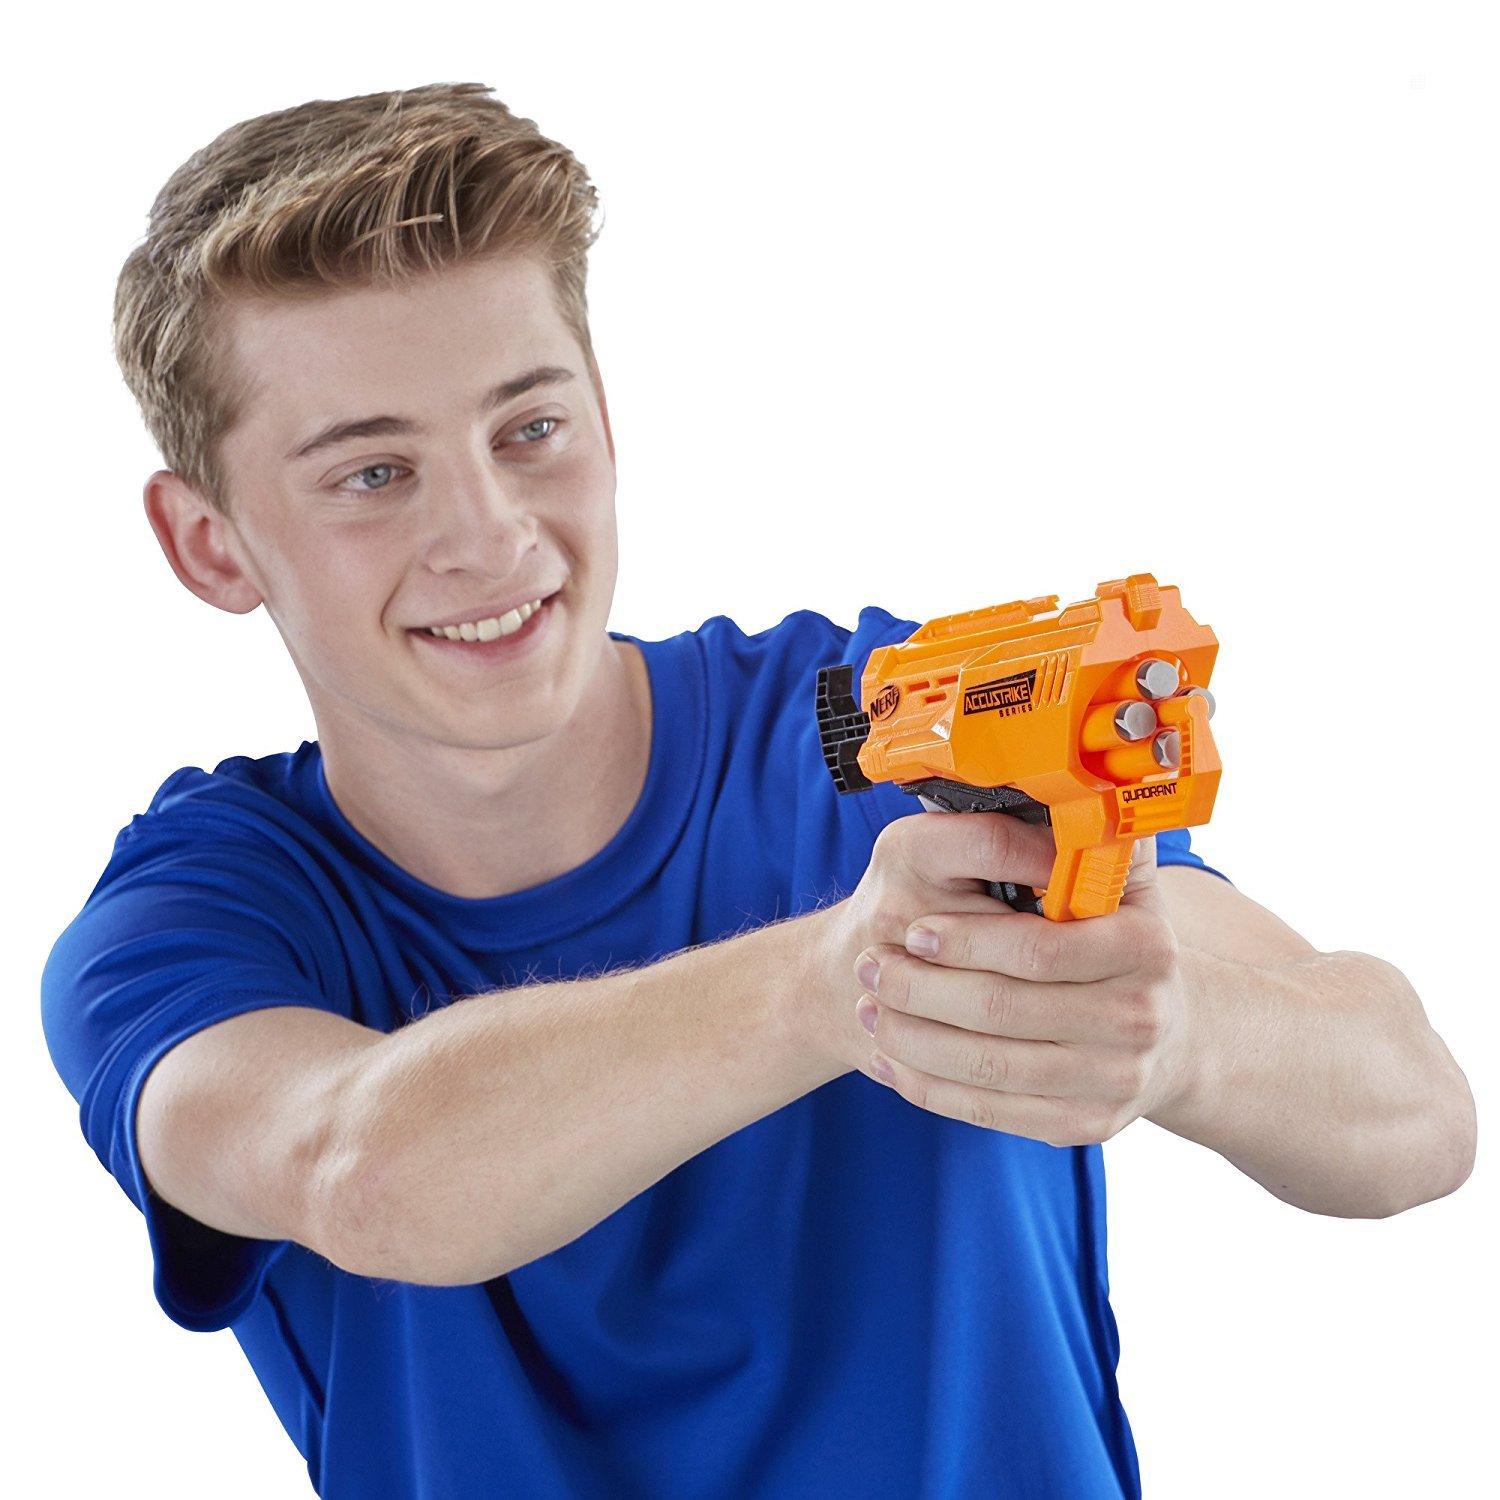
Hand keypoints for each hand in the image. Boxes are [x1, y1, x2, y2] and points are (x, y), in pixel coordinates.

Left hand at [835, 817, 1192, 1144]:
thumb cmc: (1106, 936)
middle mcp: (1139, 1017)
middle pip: (1002, 1011)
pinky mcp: (1087, 1125)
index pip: (1038, 949)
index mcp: (1143, 945)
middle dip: (919, 990)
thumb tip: (1054, 794)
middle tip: (870, 968)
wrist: (1159, 1028)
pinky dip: (930, 1087)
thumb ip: (1079, 838)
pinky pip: (991, 1112)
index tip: (914, 929)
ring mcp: (1117, 1079)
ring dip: (912, 1038)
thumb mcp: (1110, 875)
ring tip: (869, 1010)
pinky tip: (893, 1059)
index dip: (966, 942)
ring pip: (987, 1066)